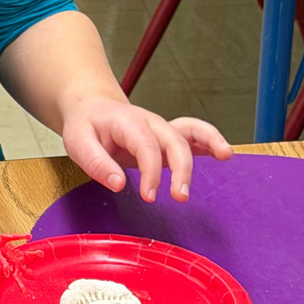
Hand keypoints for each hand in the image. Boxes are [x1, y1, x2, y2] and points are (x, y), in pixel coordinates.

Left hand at [60, 96, 231, 204]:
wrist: (91, 107)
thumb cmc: (86, 125)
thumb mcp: (77, 141)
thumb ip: (96, 163)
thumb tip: (119, 184)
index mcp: (128, 122)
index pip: (146, 146)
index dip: (151, 172)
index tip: (149, 196)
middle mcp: (150, 123)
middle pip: (173, 141)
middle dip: (182, 168)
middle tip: (180, 197)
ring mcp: (161, 128)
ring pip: (189, 132)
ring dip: (208, 142)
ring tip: (225, 155)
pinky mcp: (167, 137)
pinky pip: (194, 134)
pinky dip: (210, 141)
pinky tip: (223, 152)